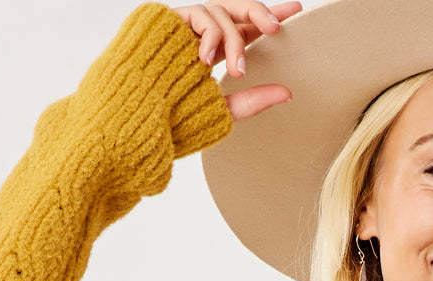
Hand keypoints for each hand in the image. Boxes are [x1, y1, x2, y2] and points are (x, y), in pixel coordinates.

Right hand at [171, 1, 303, 119]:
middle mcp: (200, 35)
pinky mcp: (168, 20)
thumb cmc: (173, 118)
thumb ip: (253, 101)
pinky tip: (206, 57)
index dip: (268, 18)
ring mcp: (184, 26)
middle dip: (257, 13)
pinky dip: (209, 34)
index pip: (245, 29)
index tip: (297, 10)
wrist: (134, 114)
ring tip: (236, 70)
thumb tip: (288, 93)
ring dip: (234, 39)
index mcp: (214, 53)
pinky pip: (198, 14)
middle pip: (235, 10)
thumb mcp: (222, 110)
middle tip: (276, 27)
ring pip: (220, 12)